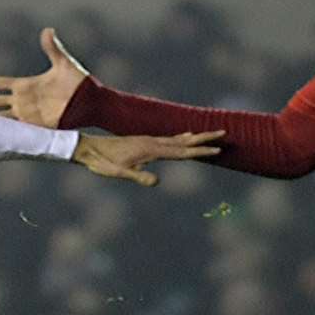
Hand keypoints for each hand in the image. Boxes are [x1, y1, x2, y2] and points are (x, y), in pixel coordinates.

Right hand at [0, 28, 90, 129]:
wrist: (91, 103)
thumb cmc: (79, 83)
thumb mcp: (64, 63)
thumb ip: (53, 48)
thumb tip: (47, 30)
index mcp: (23, 85)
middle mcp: (20, 101)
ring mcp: (26, 115)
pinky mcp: (35, 127)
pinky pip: (14, 131)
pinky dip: (2, 133)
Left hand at [71, 132, 222, 187]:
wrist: (89, 148)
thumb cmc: (103, 162)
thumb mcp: (120, 173)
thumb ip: (138, 176)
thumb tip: (156, 182)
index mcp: (151, 149)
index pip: (182, 152)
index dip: (200, 151)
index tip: (217, 150)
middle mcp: (153, 142)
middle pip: (185, 140)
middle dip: (205, 138)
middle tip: (224, 133)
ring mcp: (149, 141)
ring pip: (178, 138)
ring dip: (196, 137)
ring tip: (211, 134)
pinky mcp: (145, 142)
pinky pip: (169, 139)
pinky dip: (182, 138)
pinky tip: (185, 137)